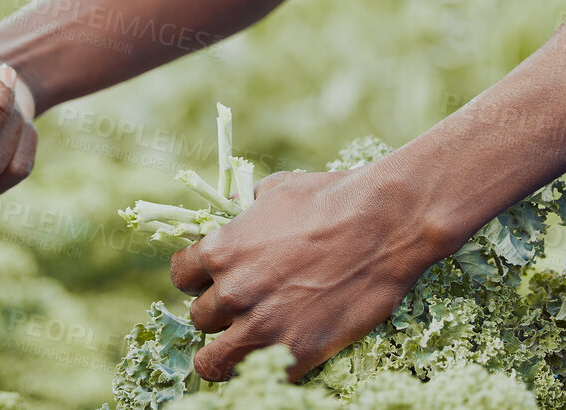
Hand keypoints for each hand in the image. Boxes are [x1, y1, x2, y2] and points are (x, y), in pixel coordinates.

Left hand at [169, 164, 446, 381]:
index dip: (197, 279)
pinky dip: (264, 367)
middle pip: (200, 318)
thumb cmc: (332, 198)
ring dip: (226, 352)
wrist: (384, 226)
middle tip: (244, 308)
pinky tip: (279, 354)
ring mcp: (261, 327)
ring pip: (212, 361)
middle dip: (219, 313)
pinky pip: (256, 375)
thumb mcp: (277, 190)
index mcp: (222, 250)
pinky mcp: (294, 353)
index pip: (181, 277)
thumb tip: (237, 210)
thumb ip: (247, 206)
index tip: (213, 281)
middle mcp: (233, 292)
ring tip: (244, 346)